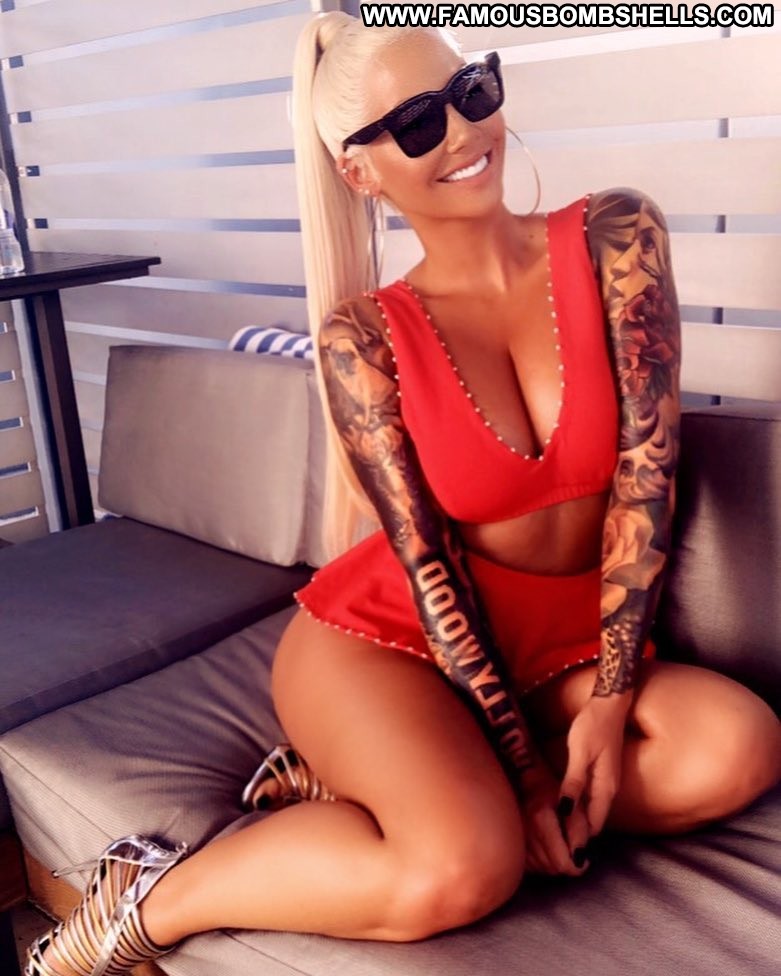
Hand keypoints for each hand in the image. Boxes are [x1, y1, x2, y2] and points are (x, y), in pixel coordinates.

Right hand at [519, 759, 591, 877]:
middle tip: (575, 854)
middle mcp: (525, 831)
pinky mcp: (513, 843)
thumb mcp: (575, 805)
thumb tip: (580, 860)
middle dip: (567, 865)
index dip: (577, 867)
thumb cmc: (556, 792)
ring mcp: (516, 838)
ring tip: (562, 850)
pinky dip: (543, 864)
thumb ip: (579, 831)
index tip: (584, 860)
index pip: (561, 862)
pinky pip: (531, 866)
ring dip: (555, 865)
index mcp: (541, 819)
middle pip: (552, 867)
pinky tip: (549, 851)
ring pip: (542, 869)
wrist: (529, 783)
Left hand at [559, 693, 631, 836]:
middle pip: (593, 821)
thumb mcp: (579, 752)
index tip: (560, 851)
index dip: (578, 839)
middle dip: (576, 834)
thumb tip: (566, 811)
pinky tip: (563, 807)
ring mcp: (607, 781)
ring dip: (575, 820)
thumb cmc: (593, 725)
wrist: (609, 704)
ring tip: (554, 832)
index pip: (593, 825)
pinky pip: (590, 797)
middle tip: (553, 846)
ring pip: (591, 810)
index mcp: (606, 788)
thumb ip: (573, 783)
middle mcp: (609, 789)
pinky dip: (577, 805)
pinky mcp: (601, 773)